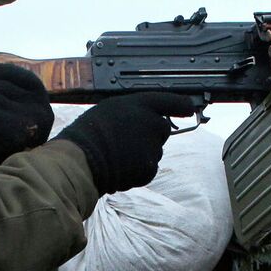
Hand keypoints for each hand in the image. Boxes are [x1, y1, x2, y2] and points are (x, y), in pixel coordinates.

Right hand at [52, 92, 194, 193]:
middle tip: (127, 139)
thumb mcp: (109, 110)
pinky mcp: (150, 167)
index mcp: (138, 104)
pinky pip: (150, 167)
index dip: (180, 104)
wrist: (81, 160)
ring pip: (155, 149)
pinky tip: (121, 166)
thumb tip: (147, 119)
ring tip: (118, 153)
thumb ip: (132, 111)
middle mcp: (150, 123)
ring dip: (143, 152)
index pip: (167, 100)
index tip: (189, 107)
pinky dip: (139, 169)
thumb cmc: (88, 134)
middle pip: (162, 128)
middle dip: (151, 134)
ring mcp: (152, 146)